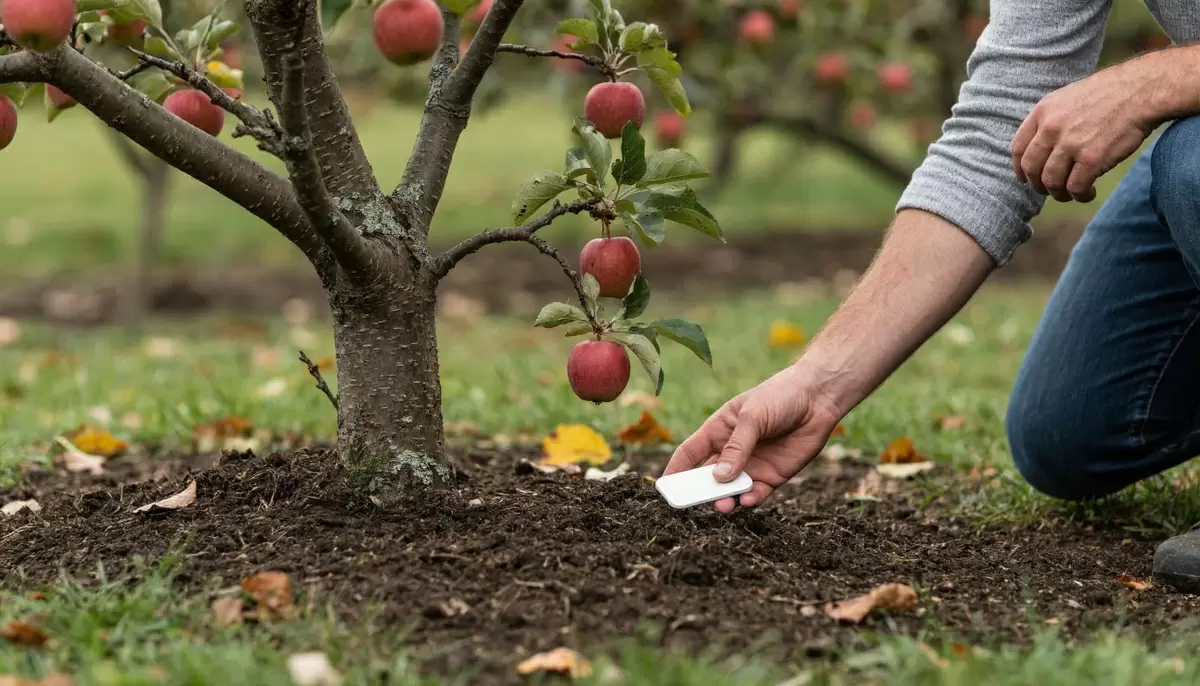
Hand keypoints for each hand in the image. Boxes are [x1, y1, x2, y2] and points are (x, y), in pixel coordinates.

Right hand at [662, 365, 842, 512]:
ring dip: (724, 499)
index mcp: (718, 430)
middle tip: (689, 504)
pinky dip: (750, 500)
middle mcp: (732, 451)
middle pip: (707, 476)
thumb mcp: (752, 417)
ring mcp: (752, 465)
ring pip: (731, 490)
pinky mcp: (773, 476)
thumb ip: (737, 447)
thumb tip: (719, 477)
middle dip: (698, 491)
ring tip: (722, 506)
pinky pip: (757, 494)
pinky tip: (748, 500)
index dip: (676, 470)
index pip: (690, 453)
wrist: (818, 398)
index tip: (664, 488)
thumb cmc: (779, 397)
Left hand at [1012, 61, 1154, 202]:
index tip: (1026, 178)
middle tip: (1048, 190)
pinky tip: (1088, 193)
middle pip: (1032, 168)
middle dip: (1037, 185)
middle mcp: (1051, 128)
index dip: (1020, 168)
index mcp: (1043, 112)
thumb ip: (1050, 120)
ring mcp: (1071, 144)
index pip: (1018, 148)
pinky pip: (1075, 187)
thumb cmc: (1108, 93)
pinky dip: (1080, 195)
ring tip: (1070, 193)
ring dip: (1058, 193)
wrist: (1141, 90)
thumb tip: (1039, 147)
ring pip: (1051, 181)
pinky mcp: (1092, 158)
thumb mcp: (1068, 97)